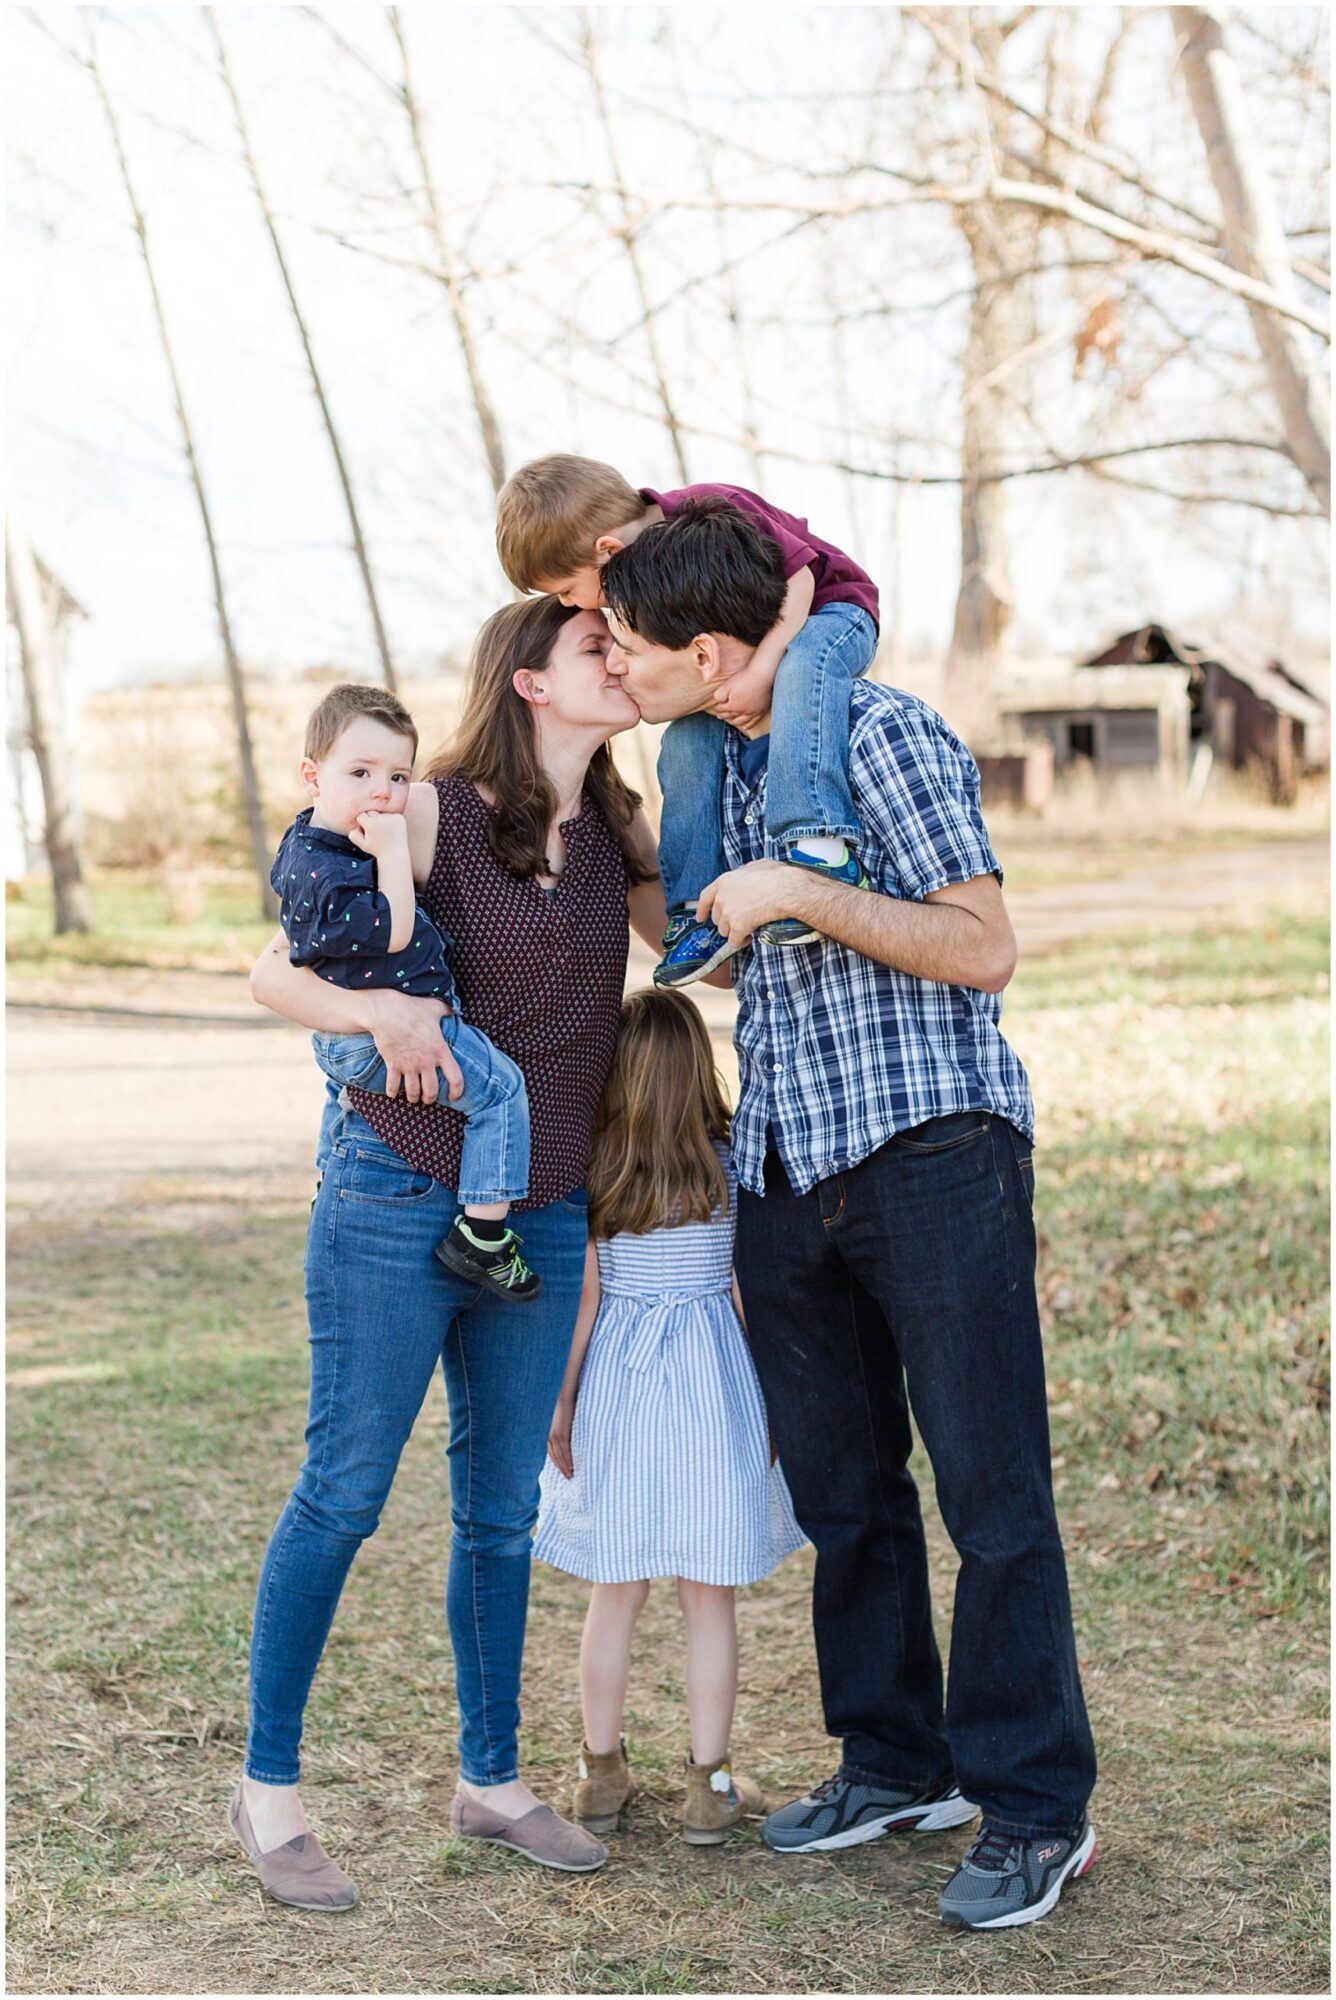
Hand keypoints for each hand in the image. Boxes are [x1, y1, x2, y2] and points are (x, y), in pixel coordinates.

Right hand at [348, 810, 409, 858]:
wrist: (395, 854)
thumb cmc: (377, 850)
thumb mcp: (361, 845)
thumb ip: (353, 834)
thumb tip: (356, 823)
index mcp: (370, 824)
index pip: (361, 816)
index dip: (363, 825)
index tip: (367, 833)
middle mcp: (381, 818)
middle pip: (371, 812)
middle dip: (371, 821)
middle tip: (376, 833)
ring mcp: (392, 817)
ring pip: (381, 813)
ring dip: (381, 820)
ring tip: (384, 833)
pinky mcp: (400, 818)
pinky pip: (391, 814)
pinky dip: (391, 821)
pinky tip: (391, 830)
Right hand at [367, 992, 461, 1104]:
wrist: (386, 1012)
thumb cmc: (411, 1008)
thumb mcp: (434, 1007)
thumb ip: (446, 1010)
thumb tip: (455, 1008)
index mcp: (440, 1050)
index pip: (455, 1078)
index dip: (457, 1091)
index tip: (453, 1096)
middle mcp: (426, 1062)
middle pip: (432, 1091)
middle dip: (430, 1098)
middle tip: (428, 1099)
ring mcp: (409, 1065)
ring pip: (413, 1092)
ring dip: (413, 1098)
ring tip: (413, 1099)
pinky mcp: (393, 1065)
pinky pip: (393, 1086)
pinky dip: (392, 1092)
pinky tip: (393, 1094)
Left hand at [547, 1396, 574, 1477]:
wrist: (565, 1395)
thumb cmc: (564, 1405)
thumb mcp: (560, 1419)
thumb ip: (562, 1428)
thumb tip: (569, 1436)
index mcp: (548, 1432)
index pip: (550, 1451)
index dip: (556, 1461)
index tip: (562, 1469)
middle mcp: (549, 1435)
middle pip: (553, 1455)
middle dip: (560, 1466)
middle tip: (567, 1476)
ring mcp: (554, 1435)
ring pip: (558, 1455)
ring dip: (564, 1466)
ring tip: (570, 1474)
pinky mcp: (561, 1433)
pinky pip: (564, 1450)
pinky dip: (567, 1459)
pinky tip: (571, 1466)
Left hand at [696, 859, 811, 946]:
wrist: (785, 890)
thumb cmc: (776, 877)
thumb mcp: (757, 866)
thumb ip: (745, 871)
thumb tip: (746, 873)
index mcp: (724, 881)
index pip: (705, 898)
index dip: (702, 909)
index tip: (700, 918)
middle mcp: (722, 898)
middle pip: (717, 917)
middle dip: (726, 921)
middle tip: (739, 921)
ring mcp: (728, 913)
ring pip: (724, 931)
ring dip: (734, 932)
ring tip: (748, 929)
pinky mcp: (738, 927)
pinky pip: (734, 941)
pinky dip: (741, 942)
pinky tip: (749, 938)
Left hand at [709, 658, 773, 725]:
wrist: (763, 675)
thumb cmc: (744, 678)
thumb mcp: (727, 685)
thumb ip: (719, 695)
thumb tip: (717, 701)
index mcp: (733, 706)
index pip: (722, 709)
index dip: (717, 708)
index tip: (715, 708)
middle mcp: (742, 712)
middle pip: (730, 716)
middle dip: (724, 716)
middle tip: (720, 716)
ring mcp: (752, 713)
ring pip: (741, 722)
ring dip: (734, 722)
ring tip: (730, 721)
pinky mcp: (761, 711)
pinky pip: (753, 722)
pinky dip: (747, 725)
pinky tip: (745, 726)